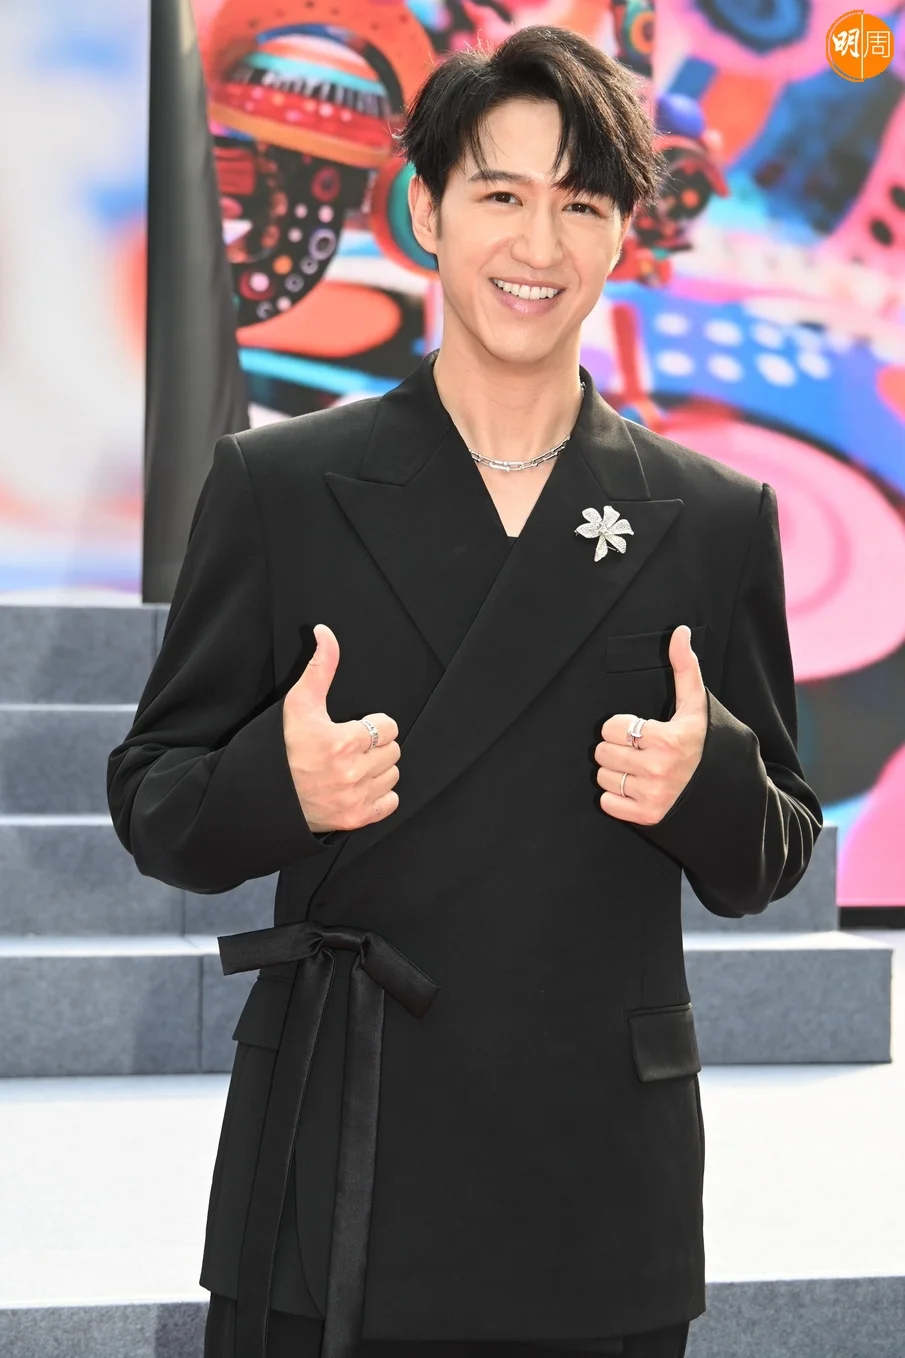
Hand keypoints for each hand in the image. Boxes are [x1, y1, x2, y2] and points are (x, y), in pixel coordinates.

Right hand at [282, 623, 400, 833]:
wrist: (261, 793)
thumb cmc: (280, 746)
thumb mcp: (298, 703)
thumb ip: (320, 667)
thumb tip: (326, 632)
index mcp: (342, 742)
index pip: (388, 727)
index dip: (371, 725)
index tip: (353, 729)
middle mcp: (352, 773)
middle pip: (392, 751)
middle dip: (374, 746)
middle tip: (351, 748)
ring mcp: (355, 799)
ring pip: (392, 775)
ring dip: (378, 770)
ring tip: (352, 767)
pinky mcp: (355, 819)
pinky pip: (390, 802)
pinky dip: (379, 796)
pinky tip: (357, 787)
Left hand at [594, 624, 707, 824]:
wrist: (727, 795)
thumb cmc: (708, 744)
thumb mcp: (698, 707)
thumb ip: (685, 668)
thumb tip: (680, 631)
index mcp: (666, 739)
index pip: (611, 727)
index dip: (622, 726)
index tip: (641, 730)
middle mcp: (657, 769)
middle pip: (602, 752)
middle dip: (617, 748)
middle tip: (637, 750)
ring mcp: (652, 796)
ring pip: (603, 776)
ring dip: (615, 772)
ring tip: (638, 769)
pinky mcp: (646, 818)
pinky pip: (606, 803)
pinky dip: (616, 797)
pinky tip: (636, 788)